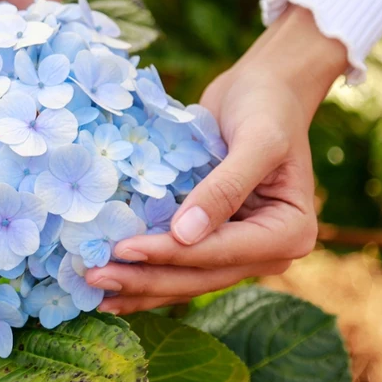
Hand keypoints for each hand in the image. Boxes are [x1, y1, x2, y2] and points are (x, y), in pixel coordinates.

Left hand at [87, 5, 349, 313]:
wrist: (265, 89)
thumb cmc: (266, 108)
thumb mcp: (256, 140)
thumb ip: (225, 187)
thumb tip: (184, 234)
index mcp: (288, 233)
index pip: (219, 252)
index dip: (170, 254)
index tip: (123, 249)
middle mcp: (265, 250)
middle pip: (198, 276)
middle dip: (145, 280)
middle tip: (93, 278)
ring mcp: (238, 247)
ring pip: (185, 279)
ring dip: (140, 286)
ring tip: (93, 292)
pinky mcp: (213, 237)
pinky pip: (178, 261)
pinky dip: (146, 271)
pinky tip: (113, 283)